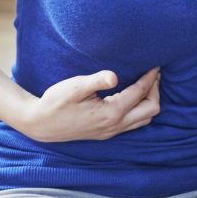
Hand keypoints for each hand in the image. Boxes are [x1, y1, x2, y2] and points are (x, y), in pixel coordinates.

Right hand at [14, 67, 160, 142]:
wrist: (41, 124)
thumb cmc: (56, 102)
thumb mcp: (75, 87)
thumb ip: (96, 80)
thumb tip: (115, 76)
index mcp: (111, 113)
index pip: (140, 93)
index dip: (150, 78)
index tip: (155, 65)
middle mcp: (115, 125)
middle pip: (151, 110)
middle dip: (155, 90)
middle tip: (152, 74)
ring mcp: (111, 132)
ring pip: (144, 119)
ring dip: (149, 101)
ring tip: (146, 84)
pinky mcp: (106, 133)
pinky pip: (134, 124)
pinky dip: (140, 110)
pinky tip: (133, 98)